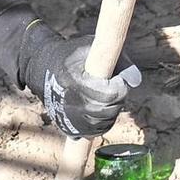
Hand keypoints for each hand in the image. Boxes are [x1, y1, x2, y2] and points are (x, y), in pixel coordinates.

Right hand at [16, 25, 141, 137]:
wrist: (43, 68)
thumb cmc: (73, 55)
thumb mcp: (93, 47)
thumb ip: (119, 61)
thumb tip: (136, 81)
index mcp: (74, 79)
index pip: (109, 94)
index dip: (119, 87)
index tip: (118, 79)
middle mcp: (69, 102)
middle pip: (107, 111)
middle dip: (117, 100)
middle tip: (115, 88)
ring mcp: (67, 117)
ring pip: (102, 124)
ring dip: (111, 111)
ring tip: (108, 97)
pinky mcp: (67, 126)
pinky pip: (93, 132)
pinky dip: (102, 123)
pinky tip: (101, 109)